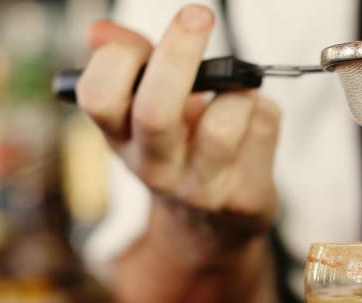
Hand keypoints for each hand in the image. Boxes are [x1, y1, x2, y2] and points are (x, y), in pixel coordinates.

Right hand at [76, 5, 278, 250]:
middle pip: (156, 112)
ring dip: (237, 90)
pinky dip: (262, 109)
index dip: (119, 59)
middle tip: (197, 15)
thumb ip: (132, 63)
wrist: (213, 224)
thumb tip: (101, 32)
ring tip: (239, 85)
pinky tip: (254, 119)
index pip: (99, 96)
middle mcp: (154, 167)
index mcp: (120, 136)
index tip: (144, 41)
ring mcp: (200, 187)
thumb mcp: (145, 107)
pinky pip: (262, 129)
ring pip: (222, 127)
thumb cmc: (180, 148)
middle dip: (178, 56)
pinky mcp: (243, 195)